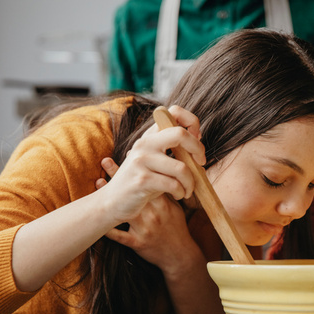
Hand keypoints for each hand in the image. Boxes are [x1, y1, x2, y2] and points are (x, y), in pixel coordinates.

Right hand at [95, 105, 204, 224]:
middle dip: (198, 149)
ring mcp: (141, 161)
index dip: (192, 122)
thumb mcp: (154, 162)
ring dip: (190, 182)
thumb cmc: (141, 183)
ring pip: (181, 168)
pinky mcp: (142, 180)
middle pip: (180, 134)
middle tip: (201, 163)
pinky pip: (173, 185)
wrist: (112, 202)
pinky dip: (182, 192)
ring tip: (187, 190)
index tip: (197, 140)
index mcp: (149, 136)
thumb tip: (197, 145)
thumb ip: (170, 150)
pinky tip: (179, 195)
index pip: (174, 112)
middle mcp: (145, 144)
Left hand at [96, 155, 204, 272]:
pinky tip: (96, 220)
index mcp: (164, 204)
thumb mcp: (177, 209)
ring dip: (110, 197)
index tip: (129, 153)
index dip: (142, 167)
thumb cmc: (177, 230)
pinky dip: (109, 230)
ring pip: (124, 210)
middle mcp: (154, 214)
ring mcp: (144, 229)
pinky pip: (120, 236)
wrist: (179, 256)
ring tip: (98, 182)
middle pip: (134, 191)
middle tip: (106, 161)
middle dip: (120, 176)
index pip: (152, 181)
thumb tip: (161, 172)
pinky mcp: (137, 243)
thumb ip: (168, 193)